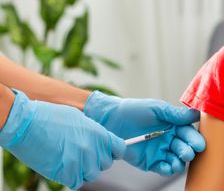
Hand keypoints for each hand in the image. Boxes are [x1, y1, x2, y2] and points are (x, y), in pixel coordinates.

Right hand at [0, 90, 124, 189]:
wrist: (26, 124)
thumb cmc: (50, 117)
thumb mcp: (79, 119)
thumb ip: (93, 132)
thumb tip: (100, 141)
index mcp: (99, 133)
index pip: (120, 149)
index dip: (115, 151)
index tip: (109, 152)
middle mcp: (93, 148)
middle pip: (105, 164)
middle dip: (96, 161)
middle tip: (81, 154)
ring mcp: (81, 162)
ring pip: (91, 175)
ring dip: (83, 170)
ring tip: (70, 160)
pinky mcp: (66, 174)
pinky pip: (76, 182)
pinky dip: (70, 177)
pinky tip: (62, 167)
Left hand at [84, 91, 205, 175]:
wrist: (112, 121)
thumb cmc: (135, 110)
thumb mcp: (157, 108)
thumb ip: (176, 114)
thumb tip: (196, 114)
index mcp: (174, 125)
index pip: (188, 133)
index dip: (194, 139)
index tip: (199, 144)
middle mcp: (170, 139)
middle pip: (184, 148)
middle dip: (188, 151)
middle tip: (188, 153)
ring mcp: (161, 151)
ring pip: (176, 160)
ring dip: (180, 163)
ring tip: (178, 163)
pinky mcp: (151, 162)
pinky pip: (163, 168)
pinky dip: (167, 169)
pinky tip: (168, 167)